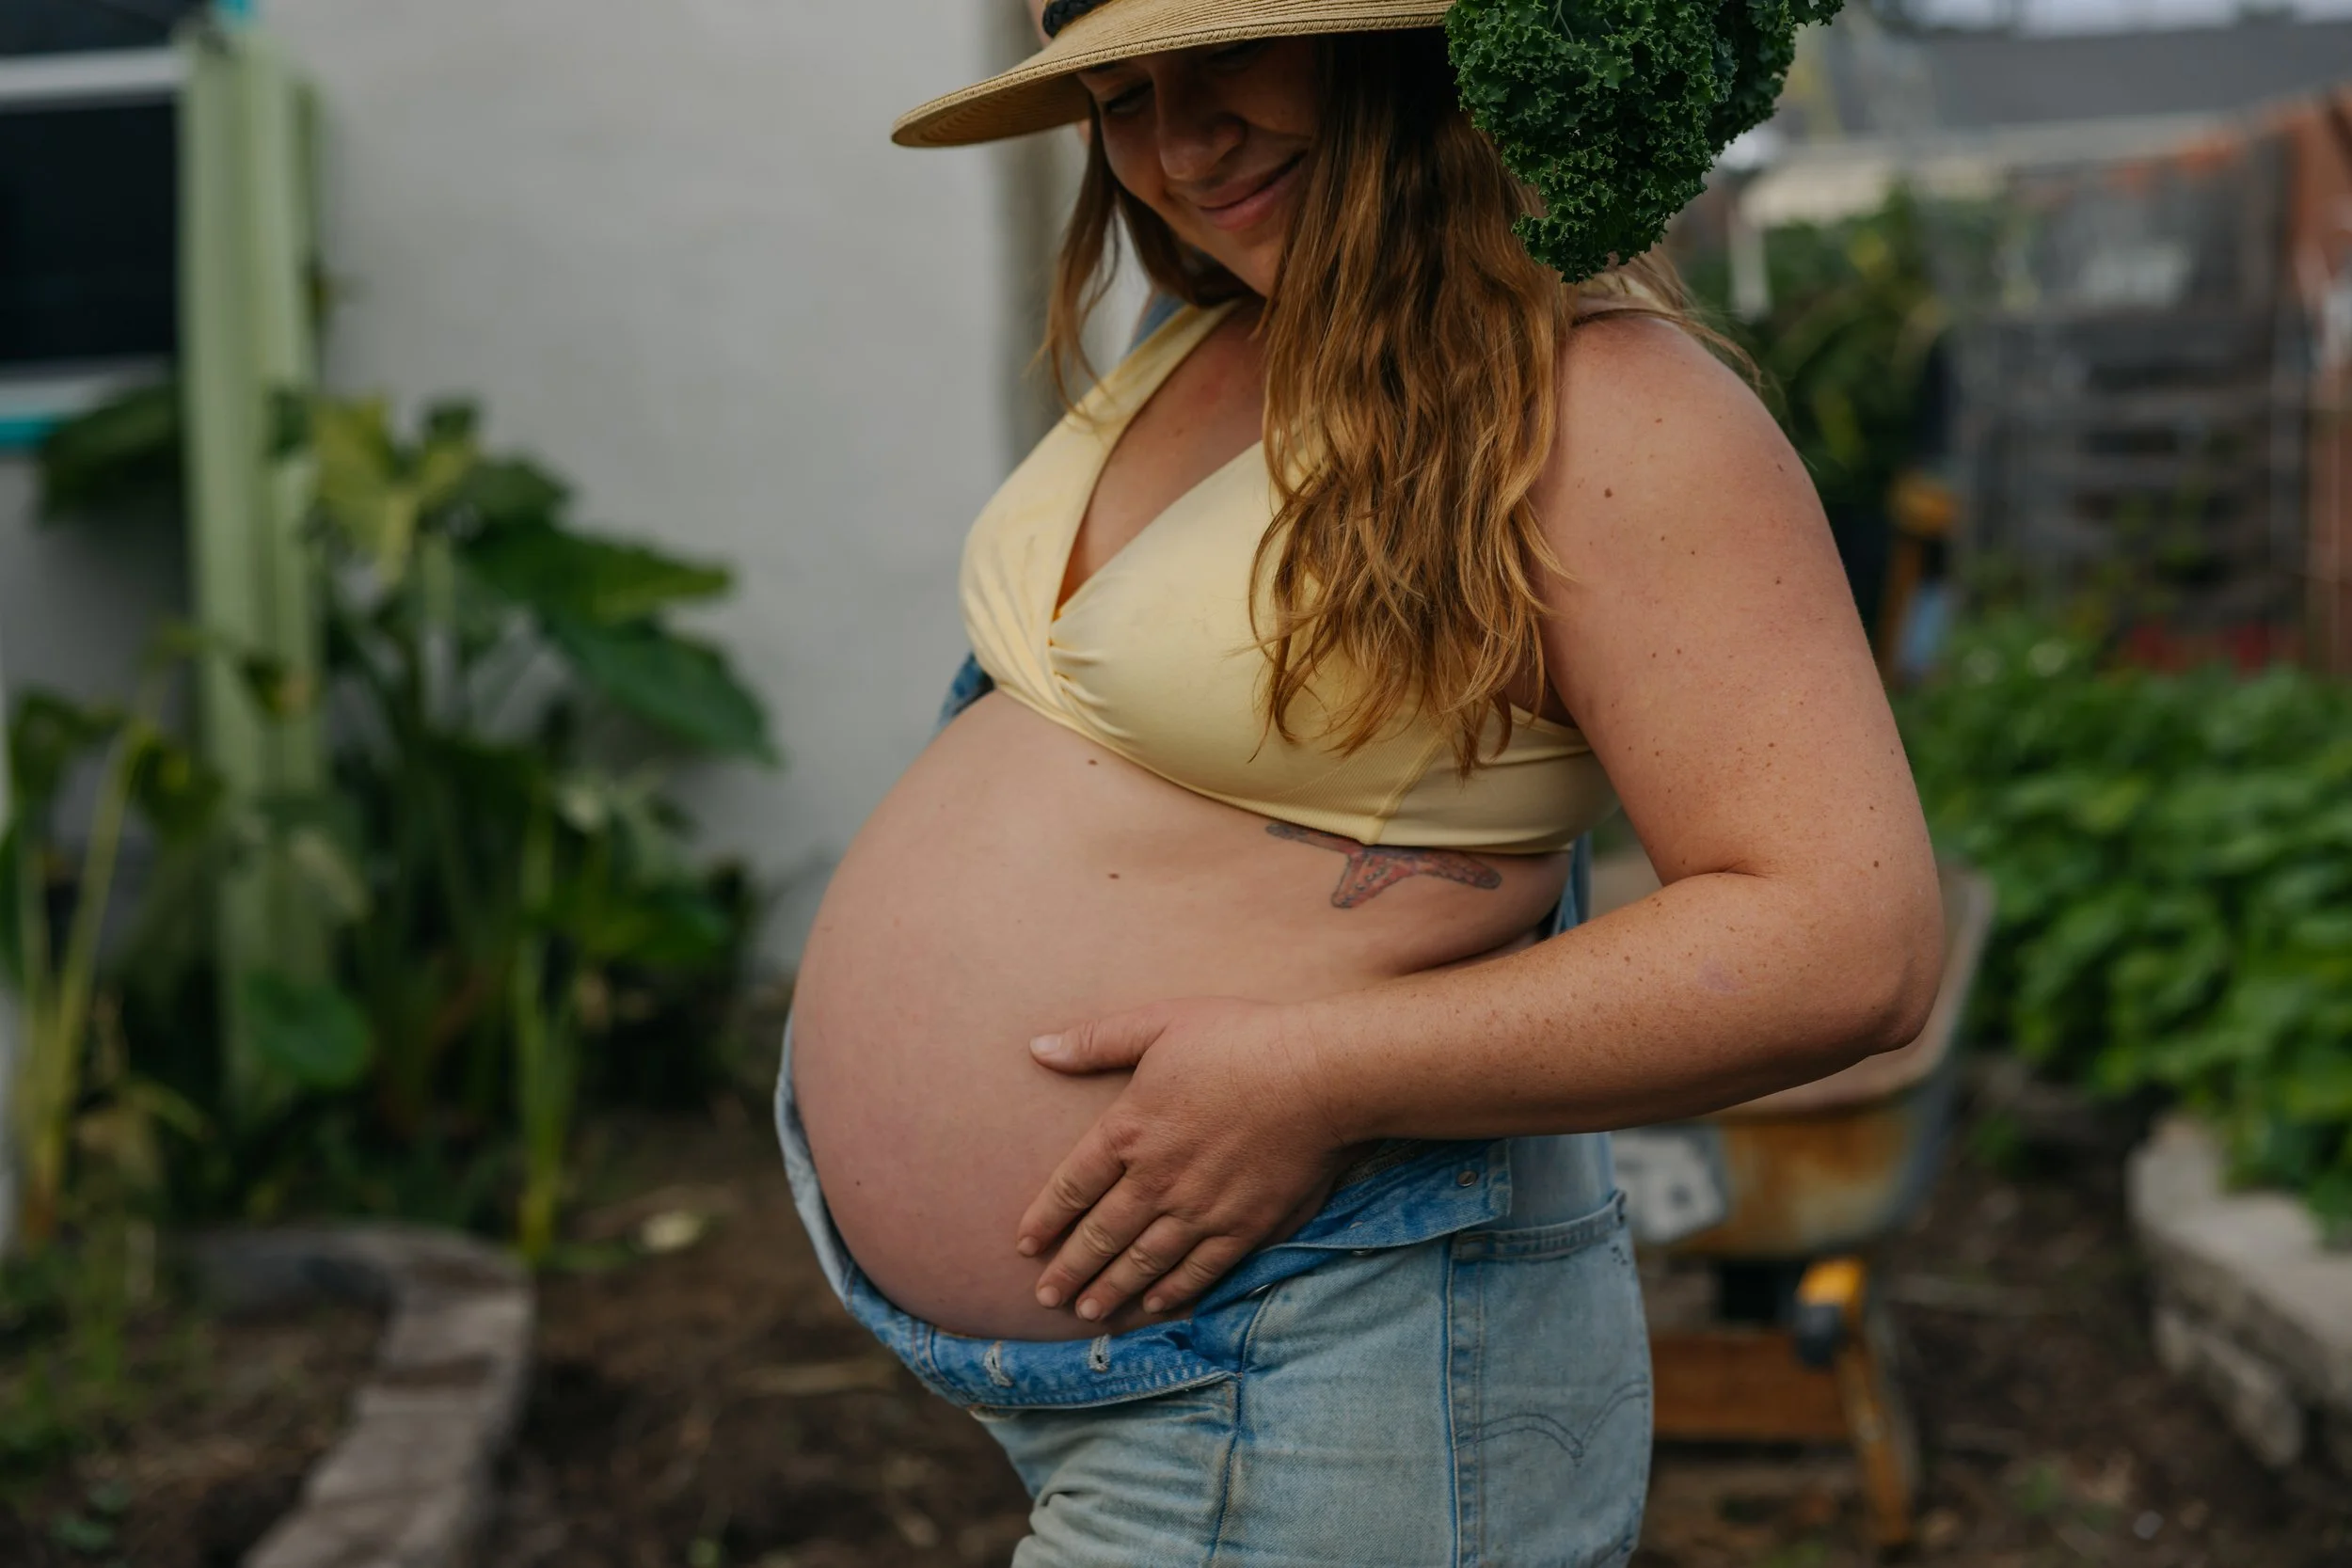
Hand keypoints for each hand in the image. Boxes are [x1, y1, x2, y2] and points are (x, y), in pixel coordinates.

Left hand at [1018, 996, 1352, 1322]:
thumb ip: (1096, 1041)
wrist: (1317, 1075)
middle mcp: (1156, 1179)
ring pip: (1144, 1260)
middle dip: (1070, 1269)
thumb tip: (1038, 1048)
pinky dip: (1172, 1290)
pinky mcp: (1245, 1226)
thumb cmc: (1239, 1040)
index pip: (1073, 1186)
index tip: (1026, 1245)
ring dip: (1111, 1289)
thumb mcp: (1159, 1023)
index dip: (1046, 1219)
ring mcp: (1201, 1209)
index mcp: (1129, 1129)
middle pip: (1101, 1234)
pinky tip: (1155, 1303)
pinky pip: (1199, 1269)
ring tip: (1086, 1312)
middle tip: (1047, 1296)